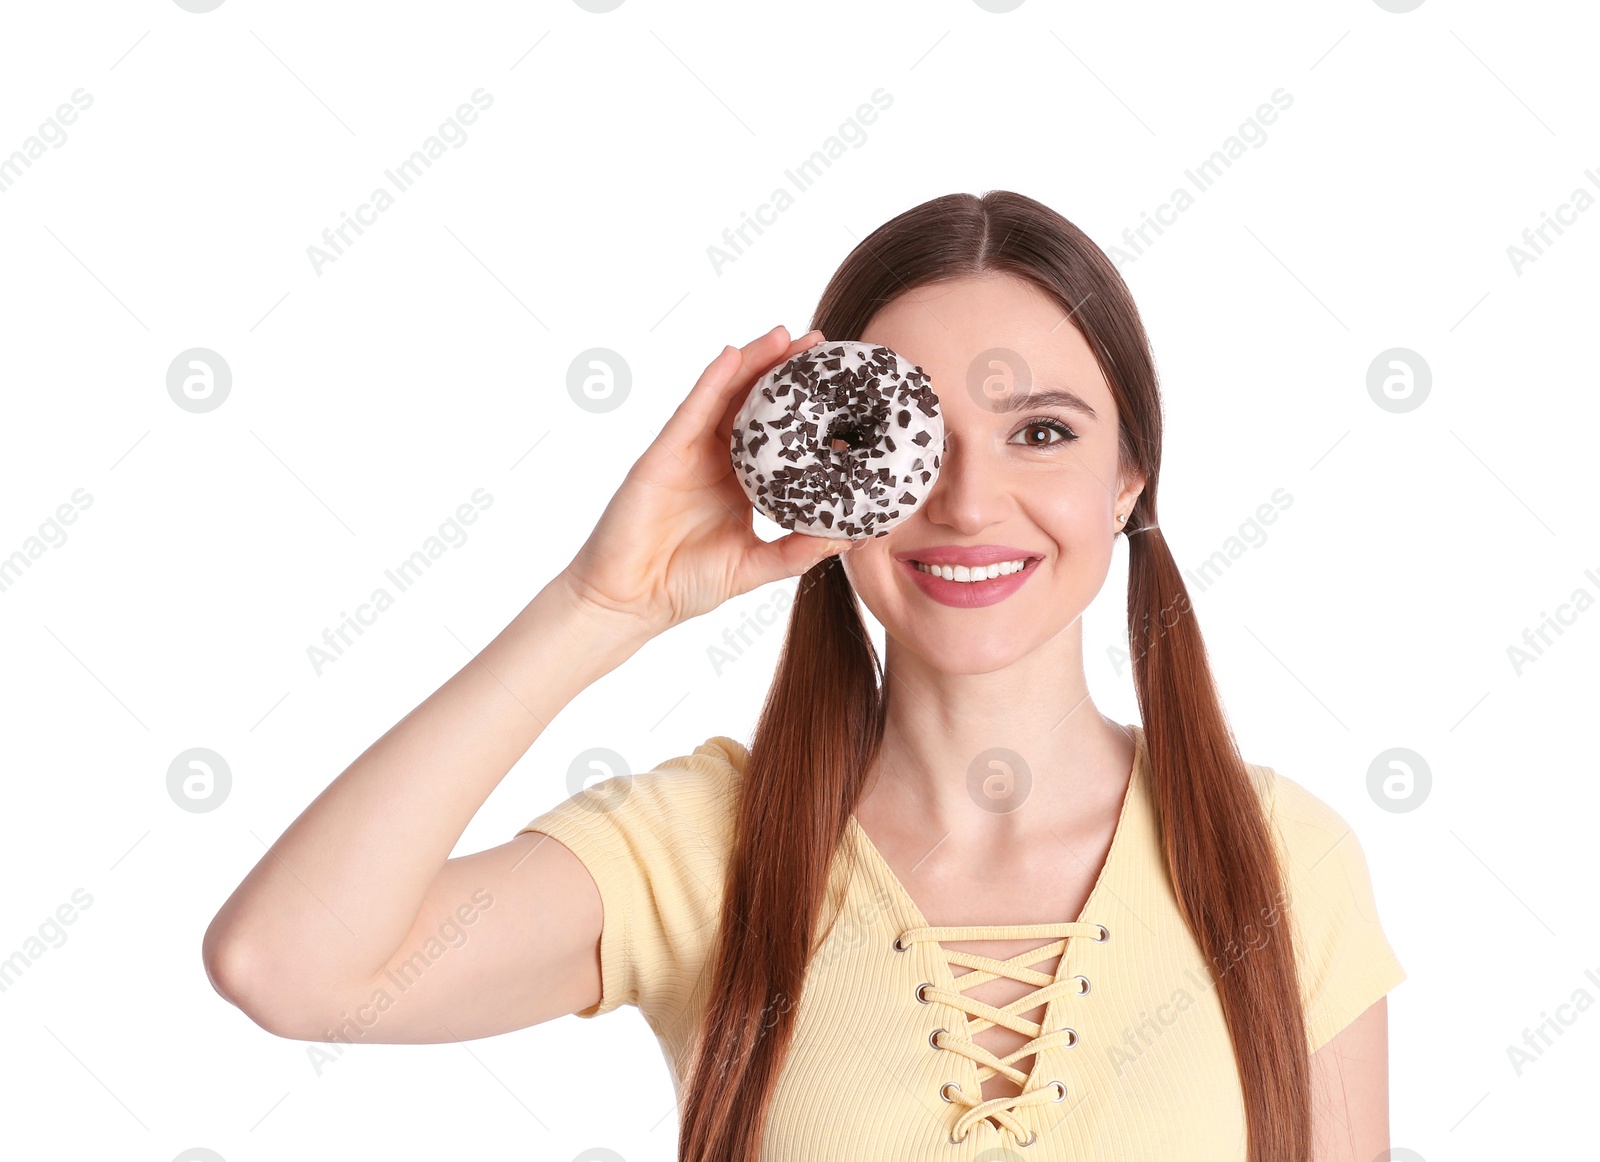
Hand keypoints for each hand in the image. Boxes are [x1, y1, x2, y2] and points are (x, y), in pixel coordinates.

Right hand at [557, 325, 855, 636]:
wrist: (630, 601)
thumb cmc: (684, 584)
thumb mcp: (754, 567)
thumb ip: (796, 551)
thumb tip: (847, 539)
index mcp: (740, 484)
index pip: (777, 436)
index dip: (805, 410)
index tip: (839, 387)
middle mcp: (715, 461)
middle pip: (753, 404)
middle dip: (784, 370)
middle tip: (819, 342)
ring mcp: (687, 453)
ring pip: (724, 397)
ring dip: (753, 362)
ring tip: (785, 336)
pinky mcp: (662, 455)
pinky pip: (690, 410)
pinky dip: (712, 382)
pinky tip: (733, 356)